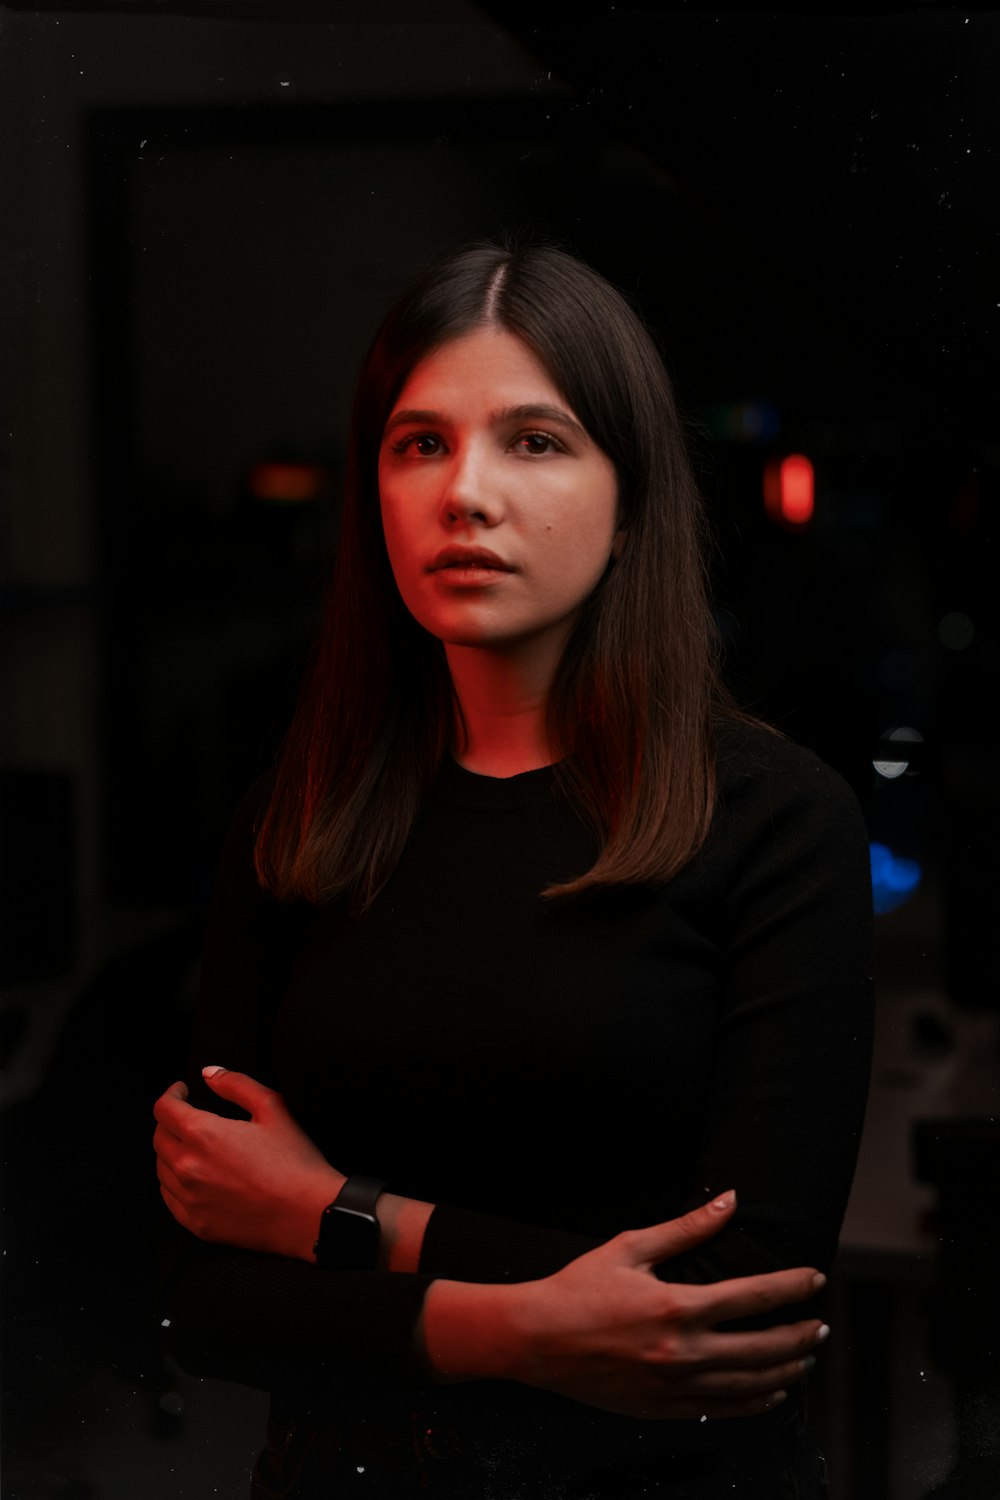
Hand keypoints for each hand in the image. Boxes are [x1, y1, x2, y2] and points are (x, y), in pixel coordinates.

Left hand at [153, 1067, 342, 1260]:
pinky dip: (176, 1183)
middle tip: (189, 1115)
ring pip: (161, 1169)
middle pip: (158, 1137)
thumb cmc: (294, 1160)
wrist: (309, 1214)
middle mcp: (187, 1168)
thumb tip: (208, 1074)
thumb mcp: (273, 1107)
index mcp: (203, 1135)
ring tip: (194, 1146)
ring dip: (171, 1152)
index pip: (164, 1109)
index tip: (183, 1090)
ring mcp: (190, 1200)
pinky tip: (196, 1177)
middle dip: (170, 1121)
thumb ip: (236, 1085)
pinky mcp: (197, 1224)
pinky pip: (170, 1198)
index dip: (172, 1094)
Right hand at [421, 1193, 827, 1419]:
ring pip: (750, 1385)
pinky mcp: (664, 1408)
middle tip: (821, 1324)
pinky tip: (770, 1392)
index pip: (755, 1297)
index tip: (815, 1278)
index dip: (792, 1287)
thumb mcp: (630, 1247)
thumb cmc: (579, 1289)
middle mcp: (685, 1352)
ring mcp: (676, 1386)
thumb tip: (727, 1202)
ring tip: (805, 1357)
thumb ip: (686, 1229)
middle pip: (764, 1348)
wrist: (536, 1340)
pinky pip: (723, 1410)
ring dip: (786, 1370)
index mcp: (679, 1307)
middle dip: (801, 1335)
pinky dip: (755, 1402)